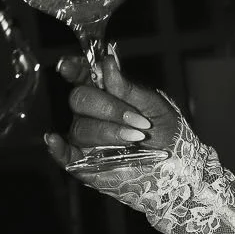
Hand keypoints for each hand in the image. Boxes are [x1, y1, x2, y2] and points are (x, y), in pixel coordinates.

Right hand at [44, 51, 180, 167]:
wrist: (180, 170)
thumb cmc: (169, 136)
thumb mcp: (156, 108)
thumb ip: (129, 88)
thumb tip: (107, 63)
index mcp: (108, 95)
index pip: (83, 76)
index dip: (74, 69)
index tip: (68, 67)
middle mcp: (93, 115)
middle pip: (80, 99)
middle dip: (108, 108)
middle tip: (138, 121)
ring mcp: (88, 140)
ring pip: (81, 128)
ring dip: (108, 131)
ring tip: (136, 139)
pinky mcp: (86, 164)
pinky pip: (64, 156)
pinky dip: (57, 148)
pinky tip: (55, 141)